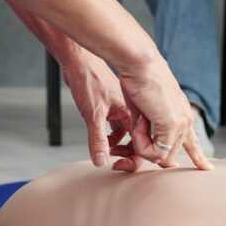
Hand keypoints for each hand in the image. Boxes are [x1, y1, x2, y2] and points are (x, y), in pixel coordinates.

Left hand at [59, 50, 139, 169]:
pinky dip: (115, 136)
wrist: (80, 61)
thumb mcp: (93, 114)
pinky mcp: (116, 107)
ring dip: (122, 145)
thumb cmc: (89, 80)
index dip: (136, 157)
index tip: (121, 164)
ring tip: (108, 151)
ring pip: (131, 135)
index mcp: (134, 113)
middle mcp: (133, 112)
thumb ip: (98, 140)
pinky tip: (104, 139)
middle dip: (130, 154)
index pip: (145, 143)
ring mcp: (125, 109)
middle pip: (141, 142)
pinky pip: (122, 127)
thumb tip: (101, 161)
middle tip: (116, 163)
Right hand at [114, 52, 212, 171]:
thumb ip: (150, 131)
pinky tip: (140, 122)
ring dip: (142, 143)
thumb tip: (152, 152)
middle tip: (138, 123)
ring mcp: (182, 124)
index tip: (207, 169)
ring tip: (139, 119)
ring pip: (160, 157)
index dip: (199, 157)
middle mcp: (186, 121)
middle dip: (146, 147)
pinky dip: (142, 143)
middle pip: (167, 155)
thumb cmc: (137, 81)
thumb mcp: (145, 111)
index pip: (194, 143)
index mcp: (183, 115)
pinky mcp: (173, 126)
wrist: (140, 63)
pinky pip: (155, 153)